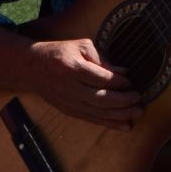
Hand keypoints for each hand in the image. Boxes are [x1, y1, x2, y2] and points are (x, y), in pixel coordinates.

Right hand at [23, 38, 142, 130]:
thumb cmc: (59, 53)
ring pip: (98, 112)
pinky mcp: (69, 110)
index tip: (130, 81)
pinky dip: (110, 124)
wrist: (31, 68)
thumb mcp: (80, 46)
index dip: (119, 82)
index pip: (101, 78)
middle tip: (139, 98)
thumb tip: (123, 72)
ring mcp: (68, 101)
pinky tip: (125, 125)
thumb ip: (102, 58)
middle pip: (101, 98)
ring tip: (138, 112)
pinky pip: (92, 119)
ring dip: (120, 115)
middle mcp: (70, 87)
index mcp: (72, 68)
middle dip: (123, 101)